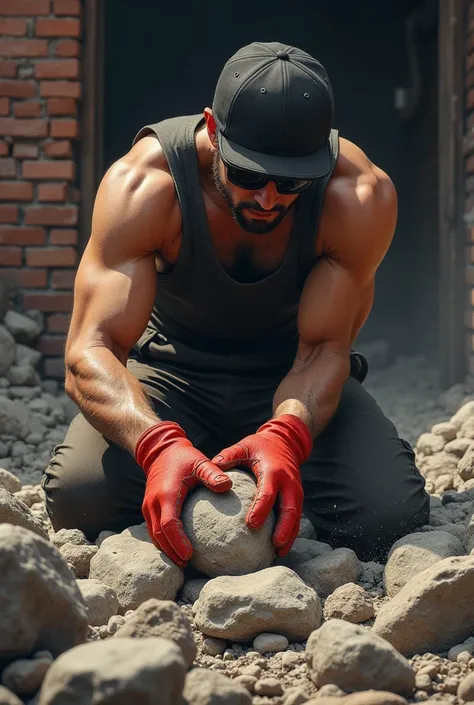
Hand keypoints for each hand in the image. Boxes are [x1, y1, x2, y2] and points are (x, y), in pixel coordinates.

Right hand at [135, 421, 232, 565]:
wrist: (160, 451)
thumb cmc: (184, 457)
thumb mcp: (200, 462)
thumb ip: (213, 474)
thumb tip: (228, 486)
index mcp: (166, 495)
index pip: (169, 525)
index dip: (178, 542)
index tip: (190, 555)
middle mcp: (153, 503)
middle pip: (159, 536)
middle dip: (172, 552)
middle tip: (188, 563)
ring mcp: (148, 506)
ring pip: (154, 535)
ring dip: (166, 549)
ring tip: (183, 561)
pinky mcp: (148, 508)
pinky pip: (153, 529)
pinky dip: (163, 541)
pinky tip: (176, 548)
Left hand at [212, 414, 312, 556]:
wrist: (285, 442)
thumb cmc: (259, 446)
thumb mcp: (244, 446)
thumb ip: (228, 456)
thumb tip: (211, 466)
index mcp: (273, 471)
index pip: (268, 492)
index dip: (261, 508)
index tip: (252, 524)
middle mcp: (289, 483)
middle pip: (290, 509)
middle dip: (284, 528)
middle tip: (275, 545)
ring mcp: (296, 491)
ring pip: (296, 517)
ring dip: (290, 535)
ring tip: (279, 553)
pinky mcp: (297, 497)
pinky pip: (296, 517)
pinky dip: (291, 532)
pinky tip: (280, 548)